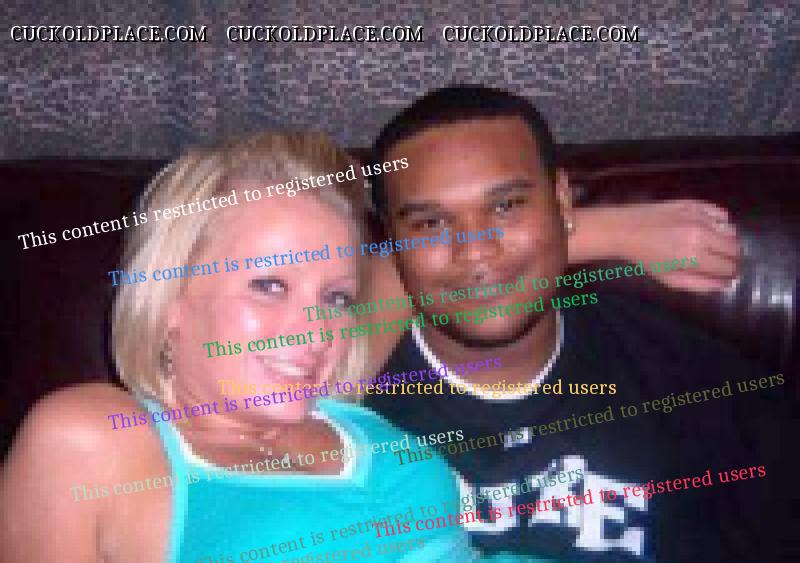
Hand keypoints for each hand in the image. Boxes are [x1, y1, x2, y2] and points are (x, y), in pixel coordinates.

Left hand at [571, 200, 740, 293]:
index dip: (731, 274)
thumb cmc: (646, 258)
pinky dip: (721, 223)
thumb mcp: (669, 279)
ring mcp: (699, 217)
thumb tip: (725, 285)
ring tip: (714, 246)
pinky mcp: (695, 204)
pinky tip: (711, 229)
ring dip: (728, 241)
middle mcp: (702, 235)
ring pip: (731, 231)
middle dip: (733, 259)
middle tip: (723, 262)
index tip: (727, 275)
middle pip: (735, 249)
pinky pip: (720, 213)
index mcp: (695, 257)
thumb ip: (700, 285)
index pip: (729, 267)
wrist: (626, 229)